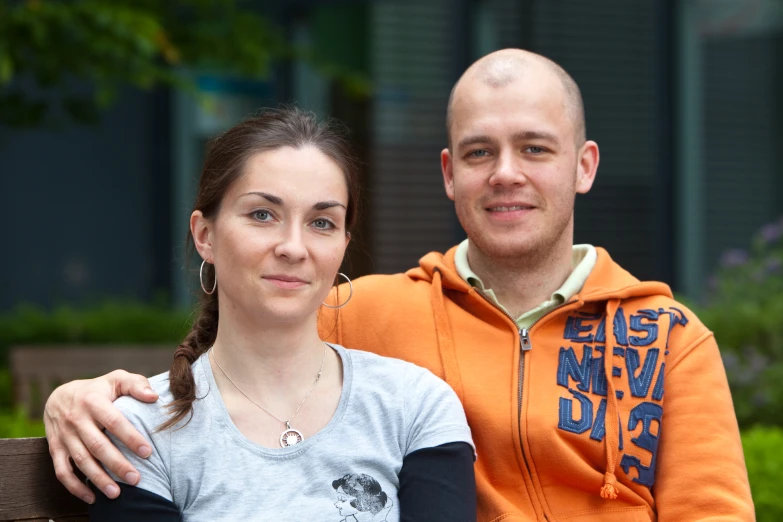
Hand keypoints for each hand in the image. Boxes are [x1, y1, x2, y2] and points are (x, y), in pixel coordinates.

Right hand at [43, 370, 158, 502]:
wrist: (60, 396)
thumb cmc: (98, 389)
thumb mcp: (116, 379)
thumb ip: (136, 385)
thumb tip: (153, 397)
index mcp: (93, 402)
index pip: (114, 422)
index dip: (131, 438)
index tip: (147, 452)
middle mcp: (76, 419)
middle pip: (98, 445)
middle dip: (117, 464)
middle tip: (136, 479)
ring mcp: (64, 436)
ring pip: (81, 461)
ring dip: (98, 479)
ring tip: (117, 494)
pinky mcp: (55, 448)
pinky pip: (62, 471)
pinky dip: (75, 487)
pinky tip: (92, 498)